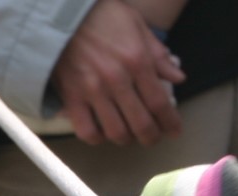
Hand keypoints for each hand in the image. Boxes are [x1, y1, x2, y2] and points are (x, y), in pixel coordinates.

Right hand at [51, 0, 185, 146]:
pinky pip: (86, 131)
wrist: (60, 14)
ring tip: (129, 135)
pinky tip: (102, 132)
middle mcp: (117, 80)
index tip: (174, 131)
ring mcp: (92, 91)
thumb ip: (157, 54)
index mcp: (137, 61)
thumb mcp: (136, 25)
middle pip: (141, 124)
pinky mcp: (72, 97)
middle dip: (151, 137)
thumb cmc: (100, 15)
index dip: (170, 122)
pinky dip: (97, 138)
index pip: (159, 103)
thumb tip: (177, 76)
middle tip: (153, 137)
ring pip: (116, 132)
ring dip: (126, 139)